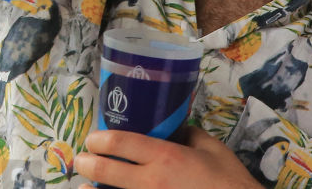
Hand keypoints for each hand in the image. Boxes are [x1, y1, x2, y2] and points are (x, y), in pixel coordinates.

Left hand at [75, 126, 259, 188]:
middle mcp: (152, 181)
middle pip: (108, 170)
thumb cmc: (231, 182)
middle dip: (88, 163)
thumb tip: (173, 127)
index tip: (92, 140)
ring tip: (86, 188)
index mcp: (165, 156)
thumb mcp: (212, 149)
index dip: (99, 139)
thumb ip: (188, 134)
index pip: (120, 142)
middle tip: (81, 161)